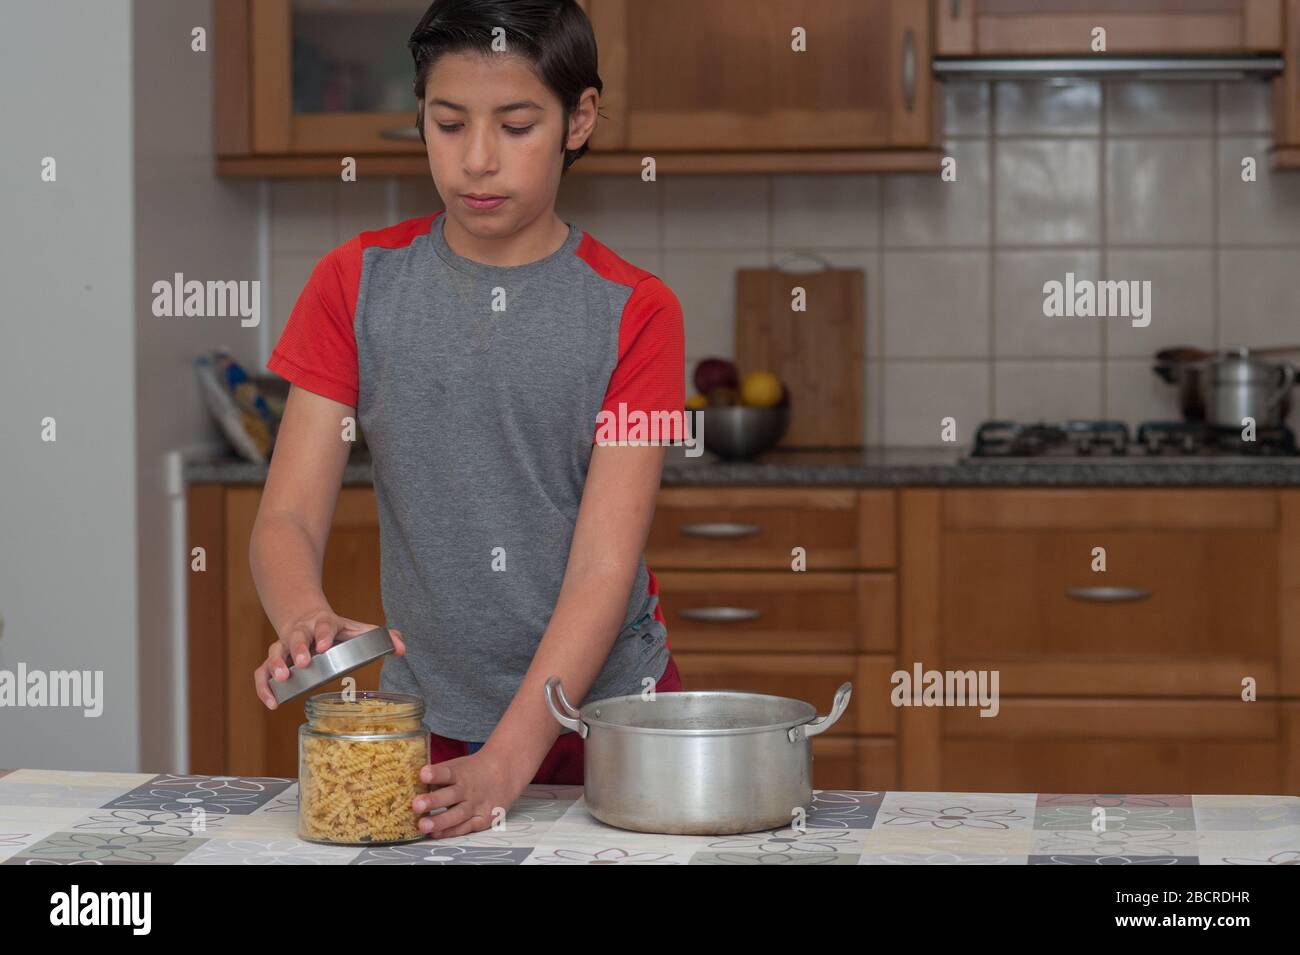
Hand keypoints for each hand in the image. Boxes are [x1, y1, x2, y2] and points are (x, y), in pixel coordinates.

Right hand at [253, 609, 404, 708]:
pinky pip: (261, 672)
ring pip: (275, 652)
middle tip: (303, 663)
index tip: (325, 646)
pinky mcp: (274, 661)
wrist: (304, 615)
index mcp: (324, 623)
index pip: (324, 625)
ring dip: (276, 665)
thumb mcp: (356, 629)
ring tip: (281, 680)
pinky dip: (263, 687)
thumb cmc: (335, 629)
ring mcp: (285, 646)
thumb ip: (380, 638)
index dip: (324, 634)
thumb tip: (401, 648)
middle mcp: (302, 632)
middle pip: (296, 636)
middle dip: (298, 648)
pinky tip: (272, 703)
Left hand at [413, 749, 527, 838]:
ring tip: (423, 825)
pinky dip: (451, 831)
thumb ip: (438, 777)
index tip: (423, 774)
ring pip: (457, 814)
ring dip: (440, 821)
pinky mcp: (483, 818)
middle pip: (450, 795)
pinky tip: (437, 833)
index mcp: (460, 772)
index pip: (447, 772)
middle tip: (417, 805)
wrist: (505, 771)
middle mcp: (468, 789)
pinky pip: (465, 827)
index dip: (435, 773)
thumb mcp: (457, 766)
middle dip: (433, 801)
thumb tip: (409, 786)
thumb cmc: (472, 770)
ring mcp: (477, 805)